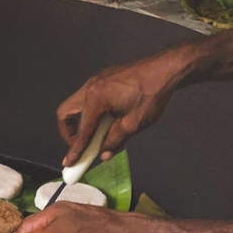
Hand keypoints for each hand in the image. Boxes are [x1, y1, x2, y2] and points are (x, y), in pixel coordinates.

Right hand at [58, 53, 182, 165]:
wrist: (166, 69)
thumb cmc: (151, 96)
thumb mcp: (132, 125)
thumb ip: (114, 141)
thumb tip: (103, 154)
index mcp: (96, 99)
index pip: (82, 130)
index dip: (76, 149)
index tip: (70, 163)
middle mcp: (91, 87)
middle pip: (66, 113)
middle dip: (68, 133)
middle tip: (79, 146)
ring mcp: (96, 81)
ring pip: (75, 104)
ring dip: (79, 122)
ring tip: (94, 135)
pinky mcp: (103, 79)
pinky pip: (88, 98)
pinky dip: (89, 112)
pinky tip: (105, 120)